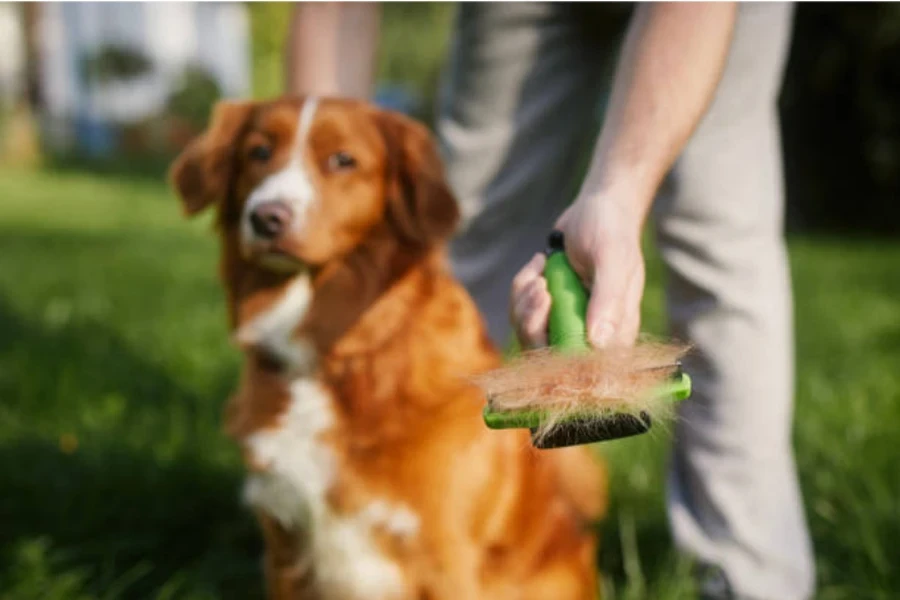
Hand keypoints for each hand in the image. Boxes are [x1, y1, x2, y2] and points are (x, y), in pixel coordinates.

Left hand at [509, 198, 644, 349]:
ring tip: (539, 271)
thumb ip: (607, 300)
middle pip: (548, 356)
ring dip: (524, 302)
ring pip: (529, 335)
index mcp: (616, 333)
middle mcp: (590, 335)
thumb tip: (598, 343)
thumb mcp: (612, 259)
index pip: (584, 369)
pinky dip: (522, 289)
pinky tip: (537, 265)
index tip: (547, 305)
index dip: (557, 355)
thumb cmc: (611, 232)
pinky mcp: (547, 312)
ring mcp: (566, 323)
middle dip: (534, 321)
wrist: (597, 209)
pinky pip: (521, 314)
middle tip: (540, 286)